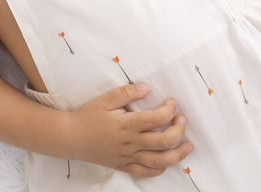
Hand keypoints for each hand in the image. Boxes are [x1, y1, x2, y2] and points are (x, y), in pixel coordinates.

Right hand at [67, 84, 191, 176]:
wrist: (72, 137)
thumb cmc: (87, 116)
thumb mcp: (104, 99)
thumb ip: (126, 93)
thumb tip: (146, 88)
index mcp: (126, 125)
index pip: (155, 119)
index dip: (168, 110)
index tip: (171, 102)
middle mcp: (131, 143)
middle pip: (164, 141)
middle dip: (179, 130)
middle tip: (182, 120)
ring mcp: (129, 157)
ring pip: (160, 161)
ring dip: (178, 154)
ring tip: (188, 146)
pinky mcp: (125, 166)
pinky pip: (147, 173)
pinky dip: (161, 169)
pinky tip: (168, 161)